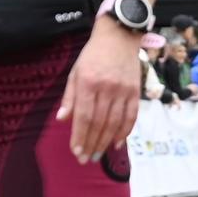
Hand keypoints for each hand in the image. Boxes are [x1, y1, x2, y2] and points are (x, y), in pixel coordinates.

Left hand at [57, 19, 143, 163]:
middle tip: (85, 159)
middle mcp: (107, 88)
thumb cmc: (93, 55)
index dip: (80, 136)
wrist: (119, 37)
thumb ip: (69, 97)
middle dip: (91, 143)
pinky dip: (124, 132)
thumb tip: (61, 119)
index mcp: (88, 83)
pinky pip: (131, 116)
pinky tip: (117, 143)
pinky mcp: (135, 91)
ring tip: (98, 155)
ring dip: (106, 142)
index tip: (76, 151)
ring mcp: (123, 90)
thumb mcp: (75, 72)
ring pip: (115, 122)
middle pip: (99, 123)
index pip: (83, 116)